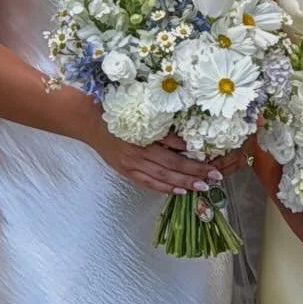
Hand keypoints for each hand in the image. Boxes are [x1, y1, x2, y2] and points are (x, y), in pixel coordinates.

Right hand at [85, 122, 223, 196]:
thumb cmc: (117, 112)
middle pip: (170, 167)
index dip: (193, 161)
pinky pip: (147, 183)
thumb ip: (162, 130)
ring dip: (182, 183)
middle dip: (193, 174)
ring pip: (160, 177)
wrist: (89, 121)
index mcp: (142, 138)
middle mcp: (136, 154)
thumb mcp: (142, 115)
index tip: (211, 164)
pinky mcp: (125, 171)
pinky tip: (178, 191)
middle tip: (213, 178)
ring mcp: (130, 165)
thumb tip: (187, 144)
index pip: (173, 153)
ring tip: (201, 187)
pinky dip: (163, 188)